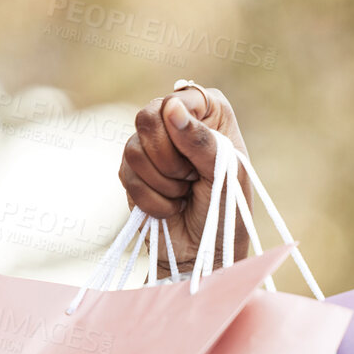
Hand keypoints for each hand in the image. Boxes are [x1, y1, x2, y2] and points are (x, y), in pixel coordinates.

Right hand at [119, 83, 250, 277]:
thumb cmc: (227, 212)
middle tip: (192, 178)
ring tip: (184, 194)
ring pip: (133, 148)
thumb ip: (199, 139)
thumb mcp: (225, 174)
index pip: (180, 99)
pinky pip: (126, 174)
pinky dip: (152, 199)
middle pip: (147, 117)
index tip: (201, 155)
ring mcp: (151, 147)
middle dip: (169, 159)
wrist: (205, 254)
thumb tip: (171, 106)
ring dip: (164, 183)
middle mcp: (176, 123)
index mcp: (209, 112)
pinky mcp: (132, 172)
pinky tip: (171, 207)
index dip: (183, 128)